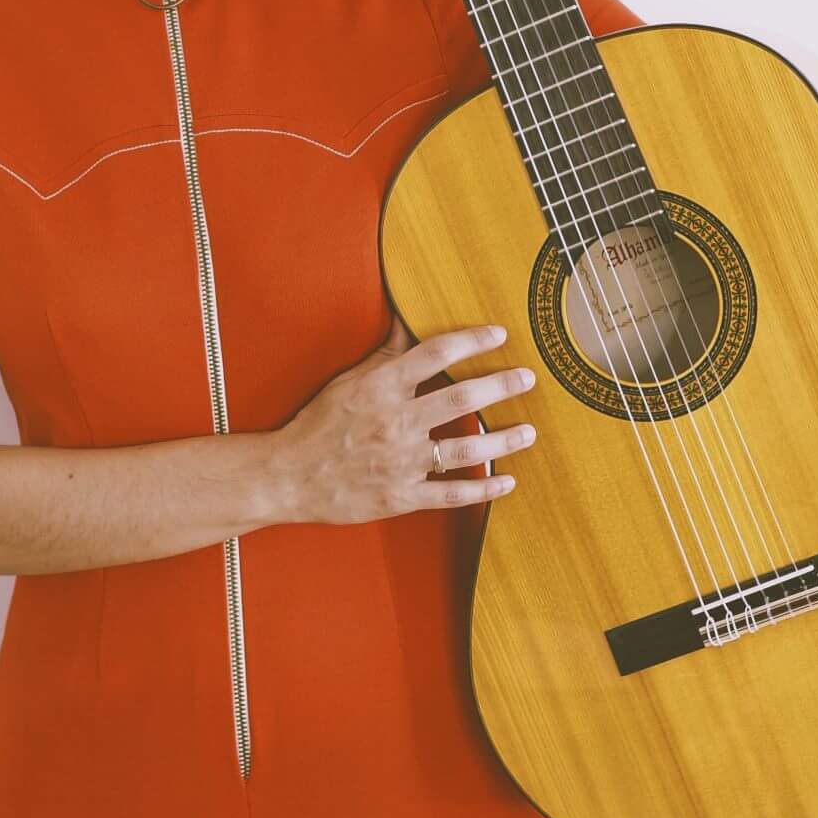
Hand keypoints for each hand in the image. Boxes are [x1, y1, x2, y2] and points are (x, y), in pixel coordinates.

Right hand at [275, 312, 535, 525]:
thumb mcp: (348, 381)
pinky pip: (451, 494)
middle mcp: (396, 422)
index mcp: (381, 387)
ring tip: (528, 430)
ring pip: (465, 448)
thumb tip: (409, 320)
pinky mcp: (402, 497)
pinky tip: (506, 481)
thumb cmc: (318, 424)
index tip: (500, 334)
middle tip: (528, 378)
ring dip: (503, 438)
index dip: (472, 341)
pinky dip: (483, 489)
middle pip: (461, 398)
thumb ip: (385, 355)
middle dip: (501, 385)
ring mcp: (401, 462)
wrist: (289, 476)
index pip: (436, 354)